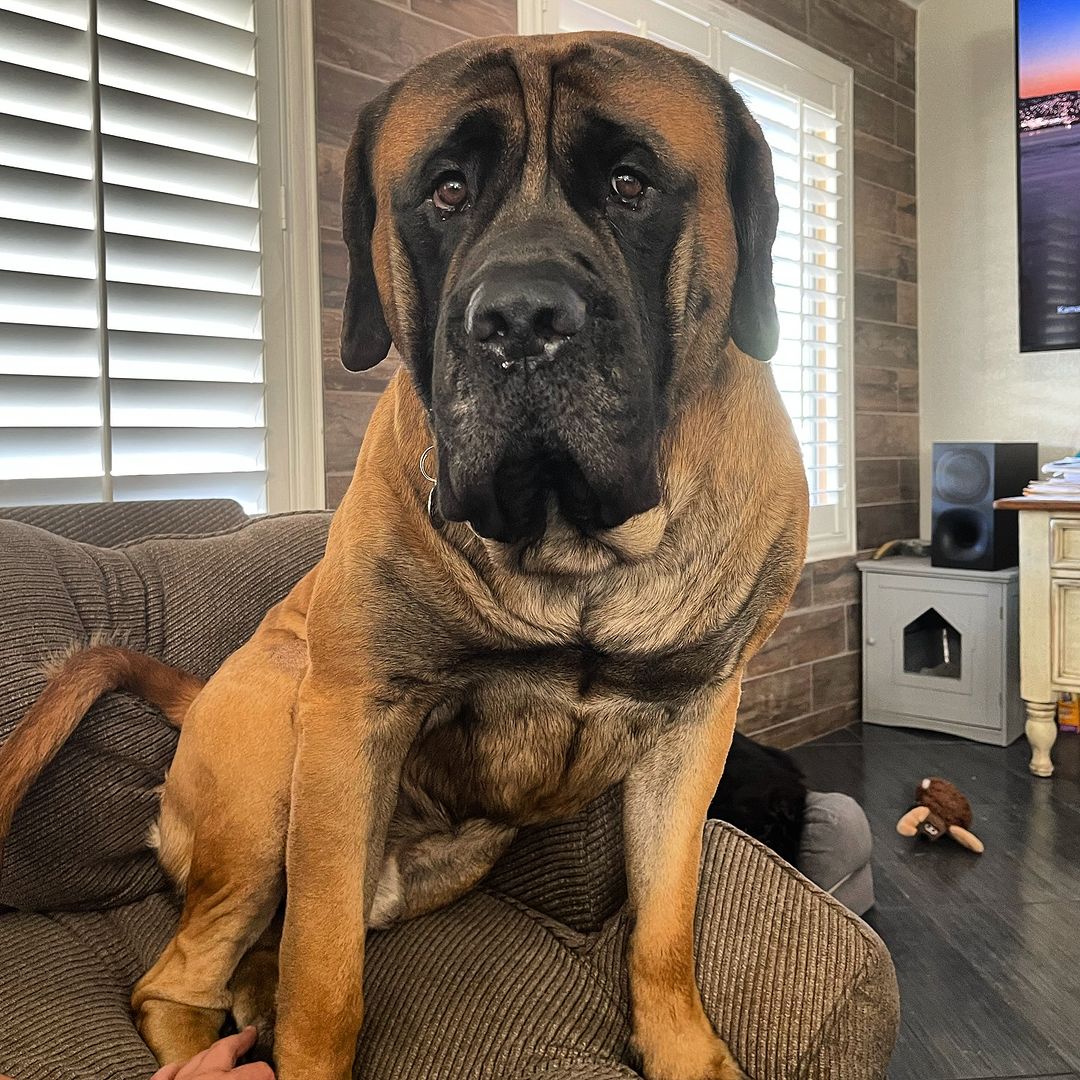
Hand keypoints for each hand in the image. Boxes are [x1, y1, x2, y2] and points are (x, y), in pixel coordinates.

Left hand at [151, 1027, 273, 1079]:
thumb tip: (265, 1076)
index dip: (268, 1073)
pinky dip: (175, 1069)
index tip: (272, 1075)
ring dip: (211, 1052)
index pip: (258, 1071)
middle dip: (240, 1041)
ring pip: (197, 1057)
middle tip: (250, 1033)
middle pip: (226, 1049)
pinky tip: (178, 1066)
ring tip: (221, 1047)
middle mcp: (203, 1076)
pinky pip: (166, 1074)